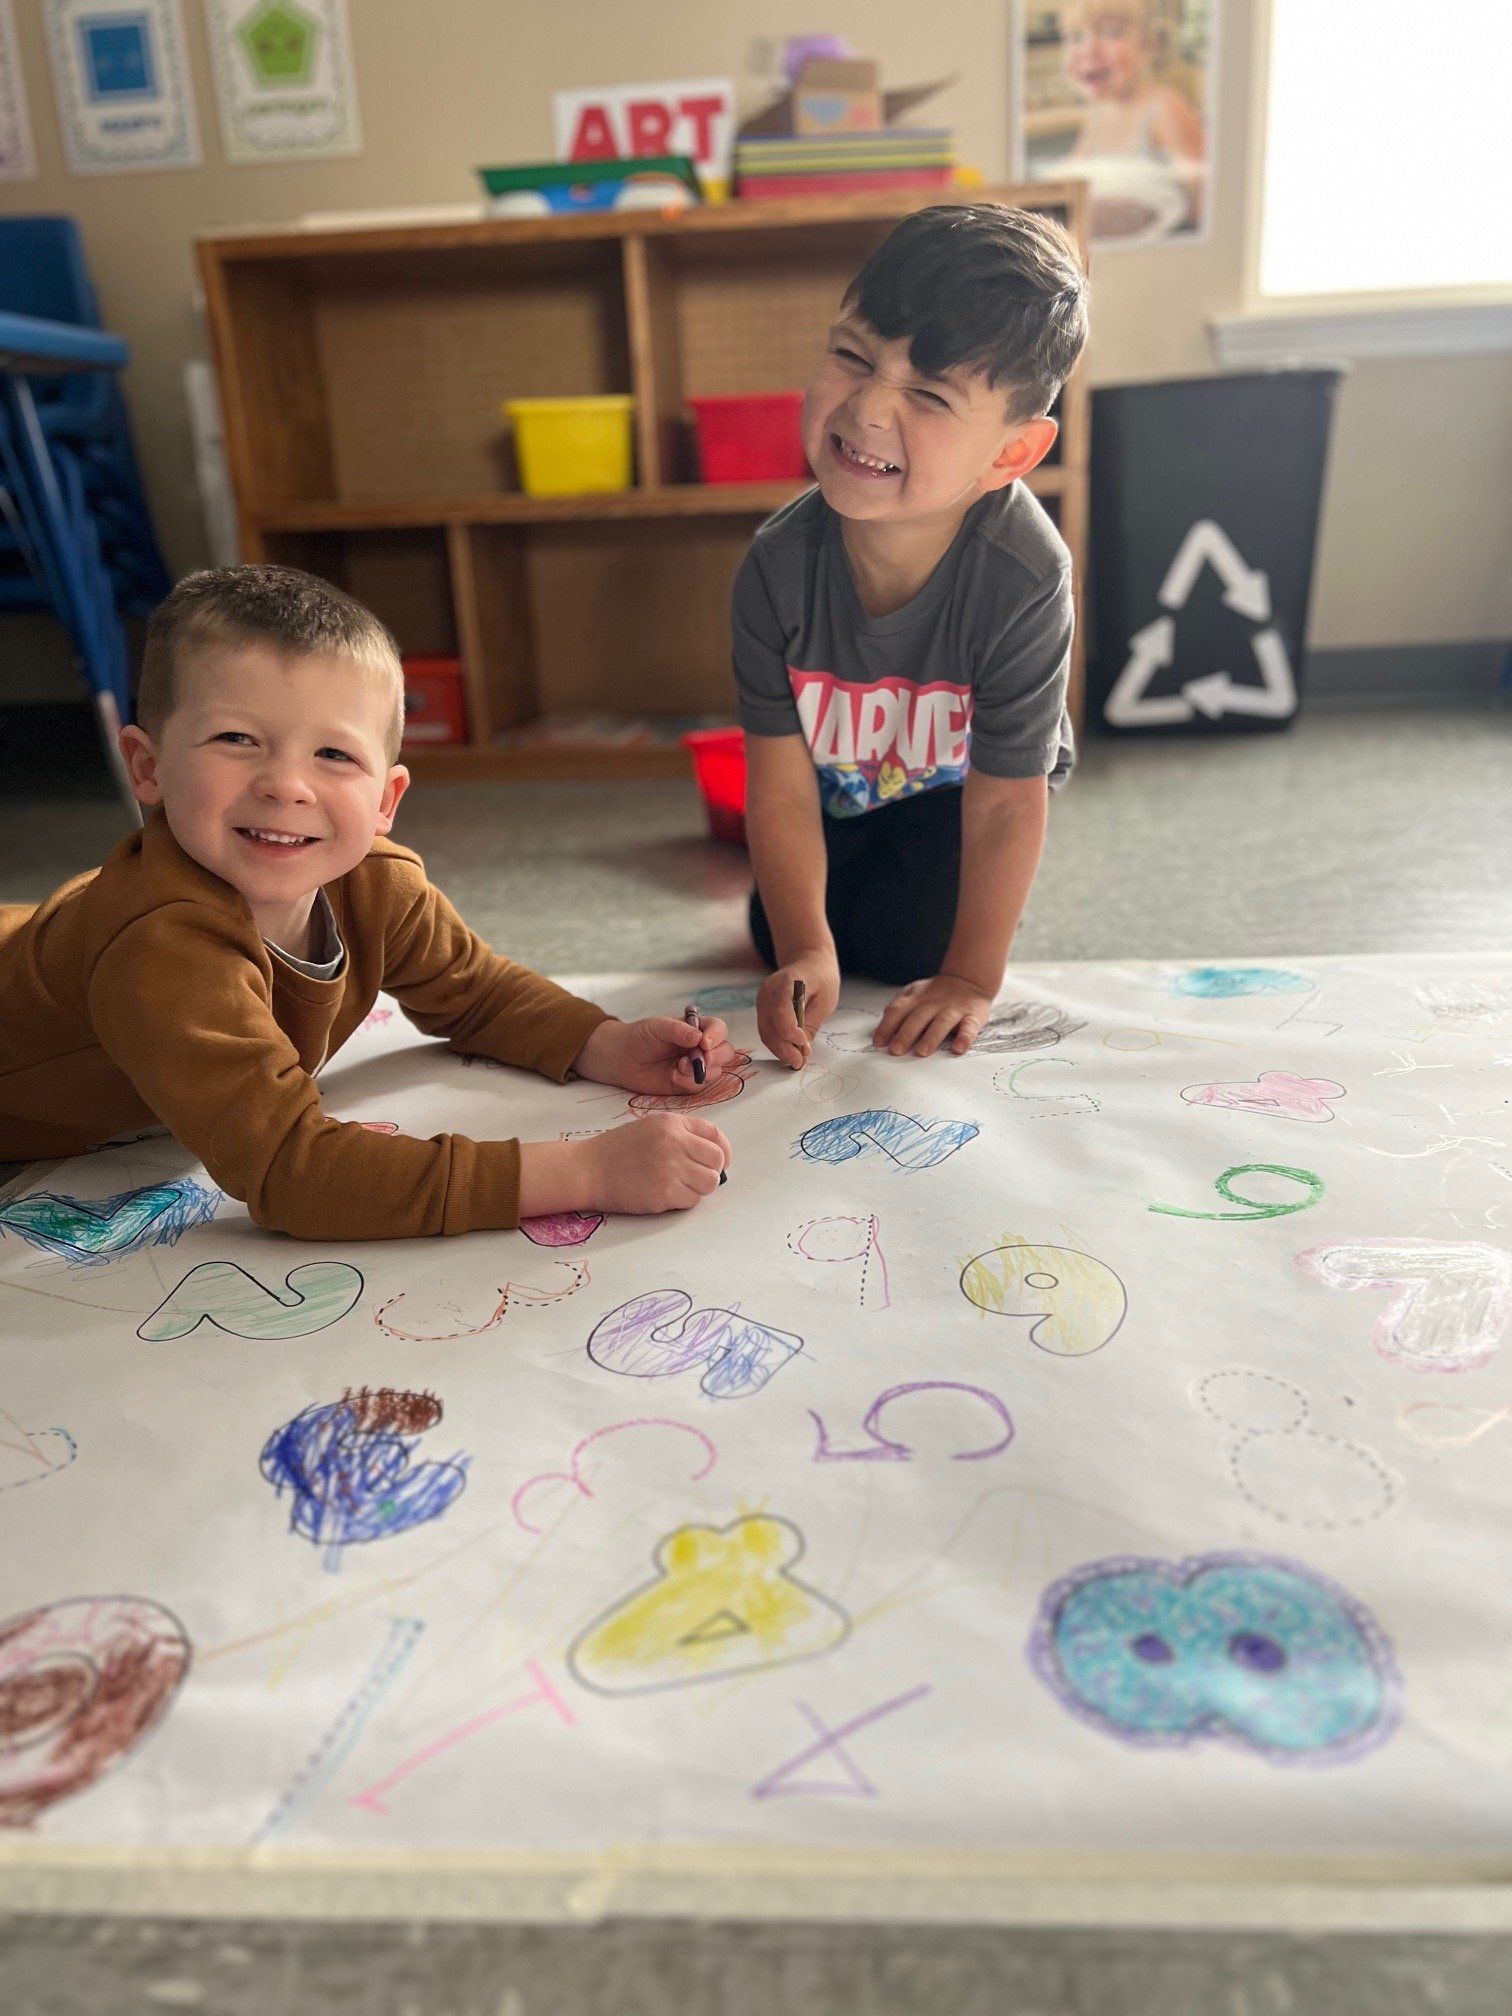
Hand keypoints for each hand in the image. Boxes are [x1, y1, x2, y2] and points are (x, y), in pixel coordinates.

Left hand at [573, 1015, 736, 1095]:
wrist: (622, 1059)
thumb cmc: (639, 1036)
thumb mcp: (657, 1026)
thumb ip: (678, 1030)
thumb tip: (698, 1037)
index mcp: (697, 1028)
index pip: (718, 1029)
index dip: (716, 1037)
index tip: (704, 1044)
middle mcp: (701, 1047)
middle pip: (725, 1052)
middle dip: (715, 1057)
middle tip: (701, 1060)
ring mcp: (696, 1066)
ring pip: (716, 1071)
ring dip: (700, 1071)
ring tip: (678, 1068)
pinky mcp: (688, 1083)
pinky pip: (700, 1086)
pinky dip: (690, 1083)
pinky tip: (674, 1077)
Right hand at [586, 1114, 731, 1212]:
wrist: (588, 1170)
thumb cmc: (618, 1150)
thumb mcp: (651, 1127)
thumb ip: (682, 1134)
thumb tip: (715, 1154)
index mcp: (672, 1124)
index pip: (714, 1135)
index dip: (723, 1150)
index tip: (721, 1162)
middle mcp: (674, 1143)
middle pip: (717, 1162)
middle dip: (711, 1171)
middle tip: (695, 1177)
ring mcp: (670, 1169)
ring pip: (709, 1183)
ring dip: (699, 1188)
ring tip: (678, 1186)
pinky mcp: (664, 1194)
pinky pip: (692, 1200)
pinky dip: (683, 1201)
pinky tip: (665, 1195)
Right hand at [757, 951, 840, 1069]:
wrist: (808, 962)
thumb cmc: (821, 978)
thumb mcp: (825, 1000)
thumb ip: (812, 1023)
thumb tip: (801, 1049)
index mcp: (785, 983)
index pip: (780, 1011)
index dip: (789, 1032)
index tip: (803, 1044)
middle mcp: (768, 992)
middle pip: (769, 1026)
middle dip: (784, 1049)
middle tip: (800, 1062)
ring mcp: (762, 1001)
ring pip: (765, 1033)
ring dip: (779, 1050)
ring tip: (796, 1060)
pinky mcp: (763, 1010)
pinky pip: (767, 1031)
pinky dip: (777, 1044)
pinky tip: (790, 1051)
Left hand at [873, 974, 994, 1057]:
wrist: (968, 979)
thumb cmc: (935, 994)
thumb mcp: (914, 994)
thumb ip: (898, 1009)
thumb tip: (880, 1032)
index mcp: (916, 997)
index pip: (898, 1010)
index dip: (887, 1026)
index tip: (878, 1042)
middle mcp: (934, 1002)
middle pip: (918, 1017)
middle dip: (905, 1034)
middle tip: (895, 1051)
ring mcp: (954, 1008)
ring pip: (942, 1022)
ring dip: (931, 1037)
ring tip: (921, 1051)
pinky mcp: (973, 1015)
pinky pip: (969, 1027)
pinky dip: (965, 1037)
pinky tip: (958, 1049)